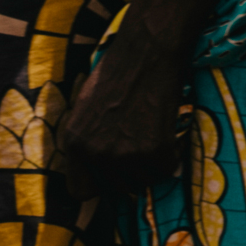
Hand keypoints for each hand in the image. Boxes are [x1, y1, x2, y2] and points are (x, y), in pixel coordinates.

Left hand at [57, 22, 190, 195]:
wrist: (148, 53)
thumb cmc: (118, 74)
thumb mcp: (85, 110)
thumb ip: (87, 140)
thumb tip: (97, 165)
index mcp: (73, 143)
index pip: (81, 192)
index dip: (99, 185)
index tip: (112, 175)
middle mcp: (95, 153)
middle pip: (118, 188)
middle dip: (131, 172)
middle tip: (140, 145)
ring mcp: (125, 154)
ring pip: (145, 181)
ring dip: (152, 165)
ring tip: (153, 135)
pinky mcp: (155, 150)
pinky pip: (167, 169)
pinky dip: (172, 155)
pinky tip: (167, 132)